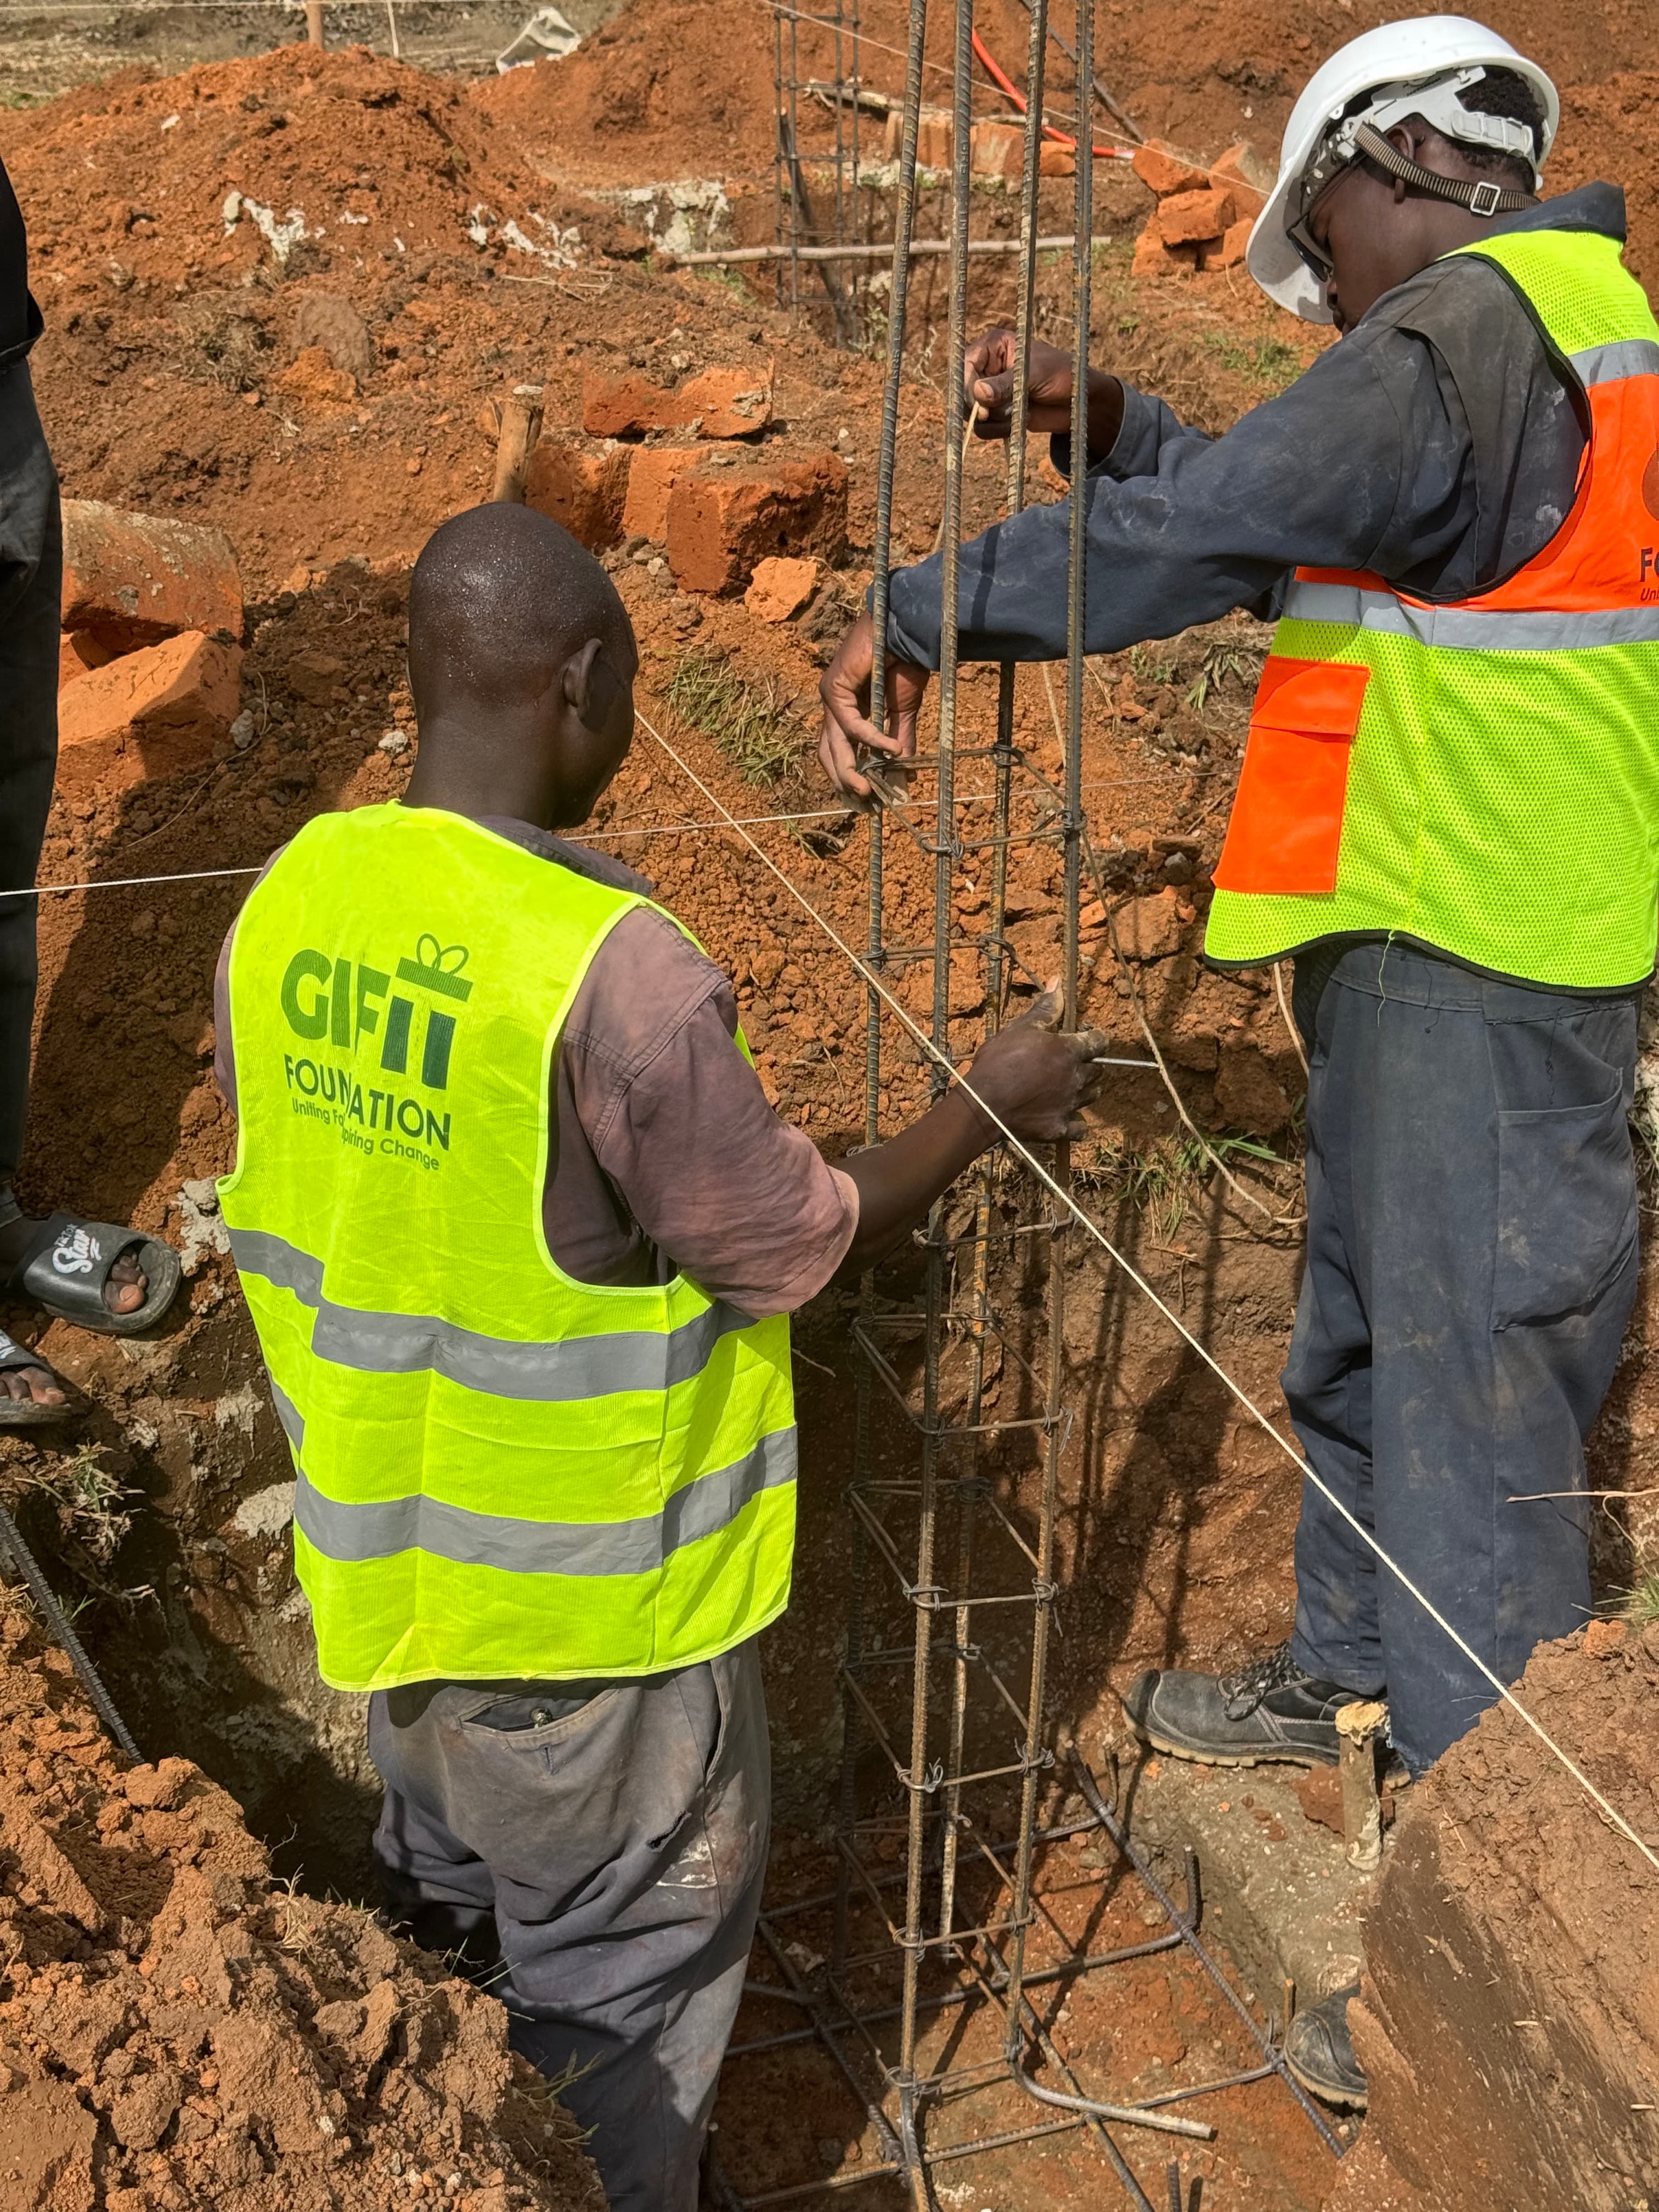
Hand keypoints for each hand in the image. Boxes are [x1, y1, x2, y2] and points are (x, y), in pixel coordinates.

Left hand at [818, 609, 930, 803]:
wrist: (907, 630)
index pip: (838, 751)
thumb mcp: (903, 712)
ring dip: (851, 770)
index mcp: (847, 710)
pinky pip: (852, 724)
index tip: (867, 800)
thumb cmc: (905, 663)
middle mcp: (833, 704)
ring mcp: (831, 695)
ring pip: (835, 744)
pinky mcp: (835, 687)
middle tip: (864, 804)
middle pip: (829, 753)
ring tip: (869, 790)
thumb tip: (902, 777)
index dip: (849, 776)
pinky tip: (890, 749)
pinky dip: (872, 739)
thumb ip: (899, 742)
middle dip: (844, 781)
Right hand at [962, 982, 1110, 1143]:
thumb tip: (1059, 982)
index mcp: (1069, 1051)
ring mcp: (1070, 1104)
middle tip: (1070, 1062)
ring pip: (1092, 1095)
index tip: (1085, 1037)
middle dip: (1089, 1064)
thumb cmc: (998, 1061)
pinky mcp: (1060, 1128)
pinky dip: (1076, 1122)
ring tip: (1068, 1087)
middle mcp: (1077, 1078)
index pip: (1099, 1041)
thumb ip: (1045, 1008)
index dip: (1095, 1037)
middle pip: (1098, 1070)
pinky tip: (1064, 1115)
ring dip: (1085, 1089)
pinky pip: (1080, 1128)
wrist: (983, 1104)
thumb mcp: (1019, 1028)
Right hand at [964, 328, 1125, 454]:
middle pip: (964, 391)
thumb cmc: (1062, 375)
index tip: (980, 401)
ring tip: (1018, 412)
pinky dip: (1000, 429)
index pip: (966, 363)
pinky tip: (1020, 419)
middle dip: (981, 406)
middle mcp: (988, 367)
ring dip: (994, 419)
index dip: (968, 383)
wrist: (1078, 401)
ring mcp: (990, 392)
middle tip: (1000, 410)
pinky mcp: (997, 413)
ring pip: (972, 413)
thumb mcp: (1034, 374)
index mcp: (994, 345)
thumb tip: (979, 393)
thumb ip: (1005, 384)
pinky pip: (984, 428)